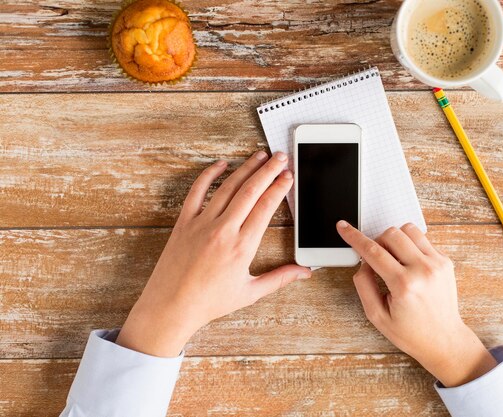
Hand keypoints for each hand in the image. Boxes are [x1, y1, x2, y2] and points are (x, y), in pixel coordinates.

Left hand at [116, 151, 310, 356]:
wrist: (170, 306)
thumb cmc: (209, 302)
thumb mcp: (250, 293)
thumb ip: (280, 278)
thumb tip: (305, 272)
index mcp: (242, 247)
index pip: (266, 207)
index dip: (279, 188)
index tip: (288, 176)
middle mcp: (223, 230)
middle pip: (250, 191)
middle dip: (268, 170)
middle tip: (280, 157)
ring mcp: (202, 223)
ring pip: (227, 187)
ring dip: (245, 168)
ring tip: (259, 156)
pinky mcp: (184, 222)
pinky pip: (197, 191)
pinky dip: (209, 175)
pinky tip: (221, 164)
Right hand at [336, 221, 496, 386]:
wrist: (444, 340)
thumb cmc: (412, 332)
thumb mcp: (377, 316)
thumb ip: (364, 286)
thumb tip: (362, 263)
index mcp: (404, 285)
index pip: (373, 251)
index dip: (354, 237)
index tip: (344, 227)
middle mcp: (423, 270)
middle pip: (391, 234)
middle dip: (377, 241)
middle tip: (376, 259)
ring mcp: (437, 264)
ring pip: (408, 230)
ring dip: (394, 239)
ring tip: (393, 259)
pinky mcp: (445, 262)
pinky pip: (422, 239)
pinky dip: (410, 245)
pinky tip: (408, 263)